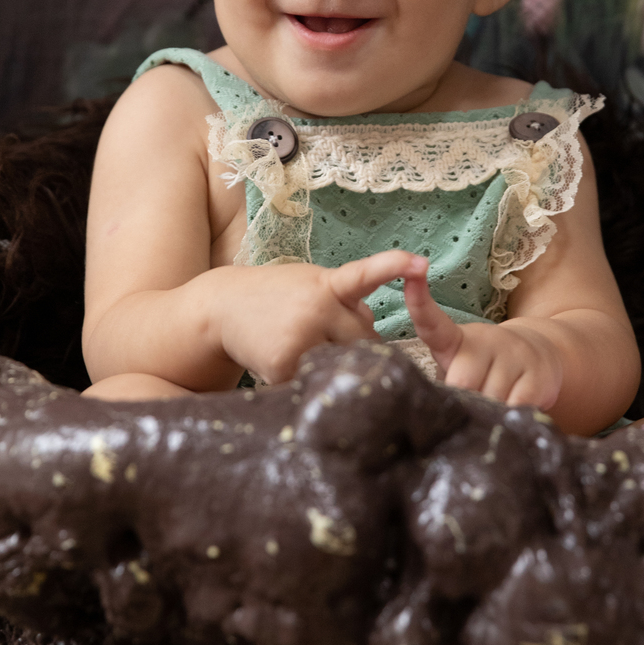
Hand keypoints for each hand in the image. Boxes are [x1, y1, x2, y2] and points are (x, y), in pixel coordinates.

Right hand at [217, 251, 427, 386]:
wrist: (223, 306)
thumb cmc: (278, 294)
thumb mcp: (313, 284)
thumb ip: (347, 304)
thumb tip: (372, 339)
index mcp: (327, 285)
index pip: (365, 275)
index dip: (394, 266)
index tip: (420, 262)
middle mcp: (316, 309)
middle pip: (365, 342)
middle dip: (361, 347)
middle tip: (333, 341)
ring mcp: (300, 340)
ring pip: (342, 367)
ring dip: (334, 366)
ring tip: (302, 346)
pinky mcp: (283, 367)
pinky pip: (313, 383)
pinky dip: (306, 378)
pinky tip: (285, 361)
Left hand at [403, 264, 563, 408]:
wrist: (539, 357)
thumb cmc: (484, 368)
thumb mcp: (459, 366)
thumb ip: (443, 380)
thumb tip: (429, 410)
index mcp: (457, 339)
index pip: (433, 321)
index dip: (419, 300)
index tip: (412, 275)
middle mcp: (486, 340)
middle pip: (462, 380)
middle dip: (463, 401)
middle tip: (469, 404)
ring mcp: (515, 355)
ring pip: (492, 399)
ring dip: (488, 413)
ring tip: (494, 403)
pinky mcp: (538, 375)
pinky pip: (517, 407)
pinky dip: (510, 417)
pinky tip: (512, 406)